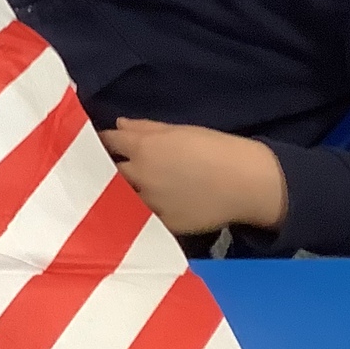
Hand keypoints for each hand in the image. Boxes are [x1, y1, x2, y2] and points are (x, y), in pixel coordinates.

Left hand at [100, 119, 287, 235]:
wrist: (247, 183)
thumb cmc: (215, 148)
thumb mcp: (178, 130)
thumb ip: (144, 128)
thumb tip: (118, 125)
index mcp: (142, 147)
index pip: (107, 142)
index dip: (103, 142)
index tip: (102, 145)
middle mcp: (140, 175)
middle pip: (108, 171)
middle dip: (105, 168)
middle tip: (105, 168)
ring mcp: (150, 202)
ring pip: (120, 197)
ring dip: (117, 193)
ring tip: (115, 190)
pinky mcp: (164, 224)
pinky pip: (141, 219)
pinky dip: (137, 213)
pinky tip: (138, 210)